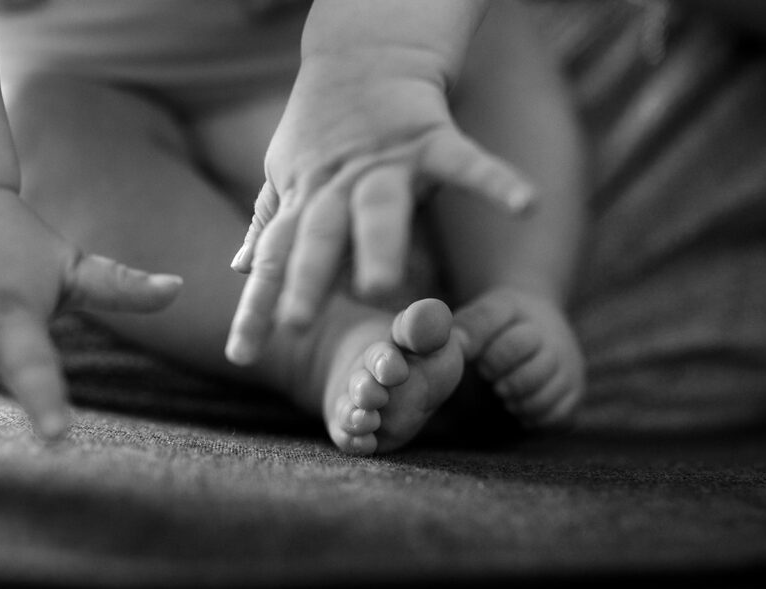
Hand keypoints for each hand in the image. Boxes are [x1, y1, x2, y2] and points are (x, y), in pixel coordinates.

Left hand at [226, 50, 534, 364]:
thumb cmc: (322, 131)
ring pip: (379, 208)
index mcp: (302, 201)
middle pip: (317, 238)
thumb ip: (271, 227)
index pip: (275, 260)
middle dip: (306, 280)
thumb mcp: (287, 177)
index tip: (239, 356)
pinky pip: (465, 163)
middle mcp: (336, 187)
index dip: (256, 307)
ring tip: (377, 288)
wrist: (363, 56)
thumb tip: (242, 269)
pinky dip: (495, 182)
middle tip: (294, 326)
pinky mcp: (430, 139)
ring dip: (377, 246)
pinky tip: (525, 205)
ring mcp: (383, 165)